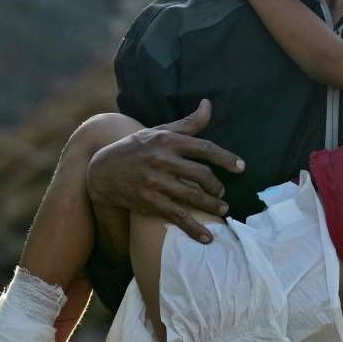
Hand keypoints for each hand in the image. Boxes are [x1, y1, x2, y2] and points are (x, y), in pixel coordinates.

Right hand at [87, 100, 244, 242]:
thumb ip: (187, 123)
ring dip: (212, 206)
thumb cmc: (136, 148)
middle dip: (217, 186)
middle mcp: (162, 160)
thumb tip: (209, 104)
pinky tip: (207, 237)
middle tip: (222, 192)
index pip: (204, 148)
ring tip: (222, 209)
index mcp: (167, 140)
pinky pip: (177, 216)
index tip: (241, 167)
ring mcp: (155, 182)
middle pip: (201, 174)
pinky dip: (194, 229)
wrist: (101, 170)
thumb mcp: (159, 131)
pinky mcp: (149, 202)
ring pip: (193, 196)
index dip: (226, 158)